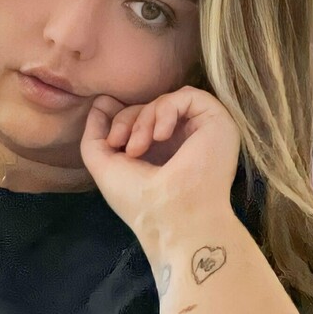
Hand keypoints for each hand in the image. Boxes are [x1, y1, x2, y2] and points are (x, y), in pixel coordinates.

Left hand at [79, 85, 241, 252]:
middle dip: (129, 119)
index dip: (121, 120)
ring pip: (166, 102)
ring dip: (144, 119)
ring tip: (138, 148)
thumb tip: (100, 102)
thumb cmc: (140, 202)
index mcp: (162, 153)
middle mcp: (184, 141)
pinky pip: (187, 95)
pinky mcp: (217, 121)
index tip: (112, 142)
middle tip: (122, 145)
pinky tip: (161, 136)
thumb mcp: (105, 165)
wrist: (171, 218)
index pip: (140, 118)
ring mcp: (202, 131)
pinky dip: (166, 110)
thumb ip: (95, 134)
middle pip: (150, 107)